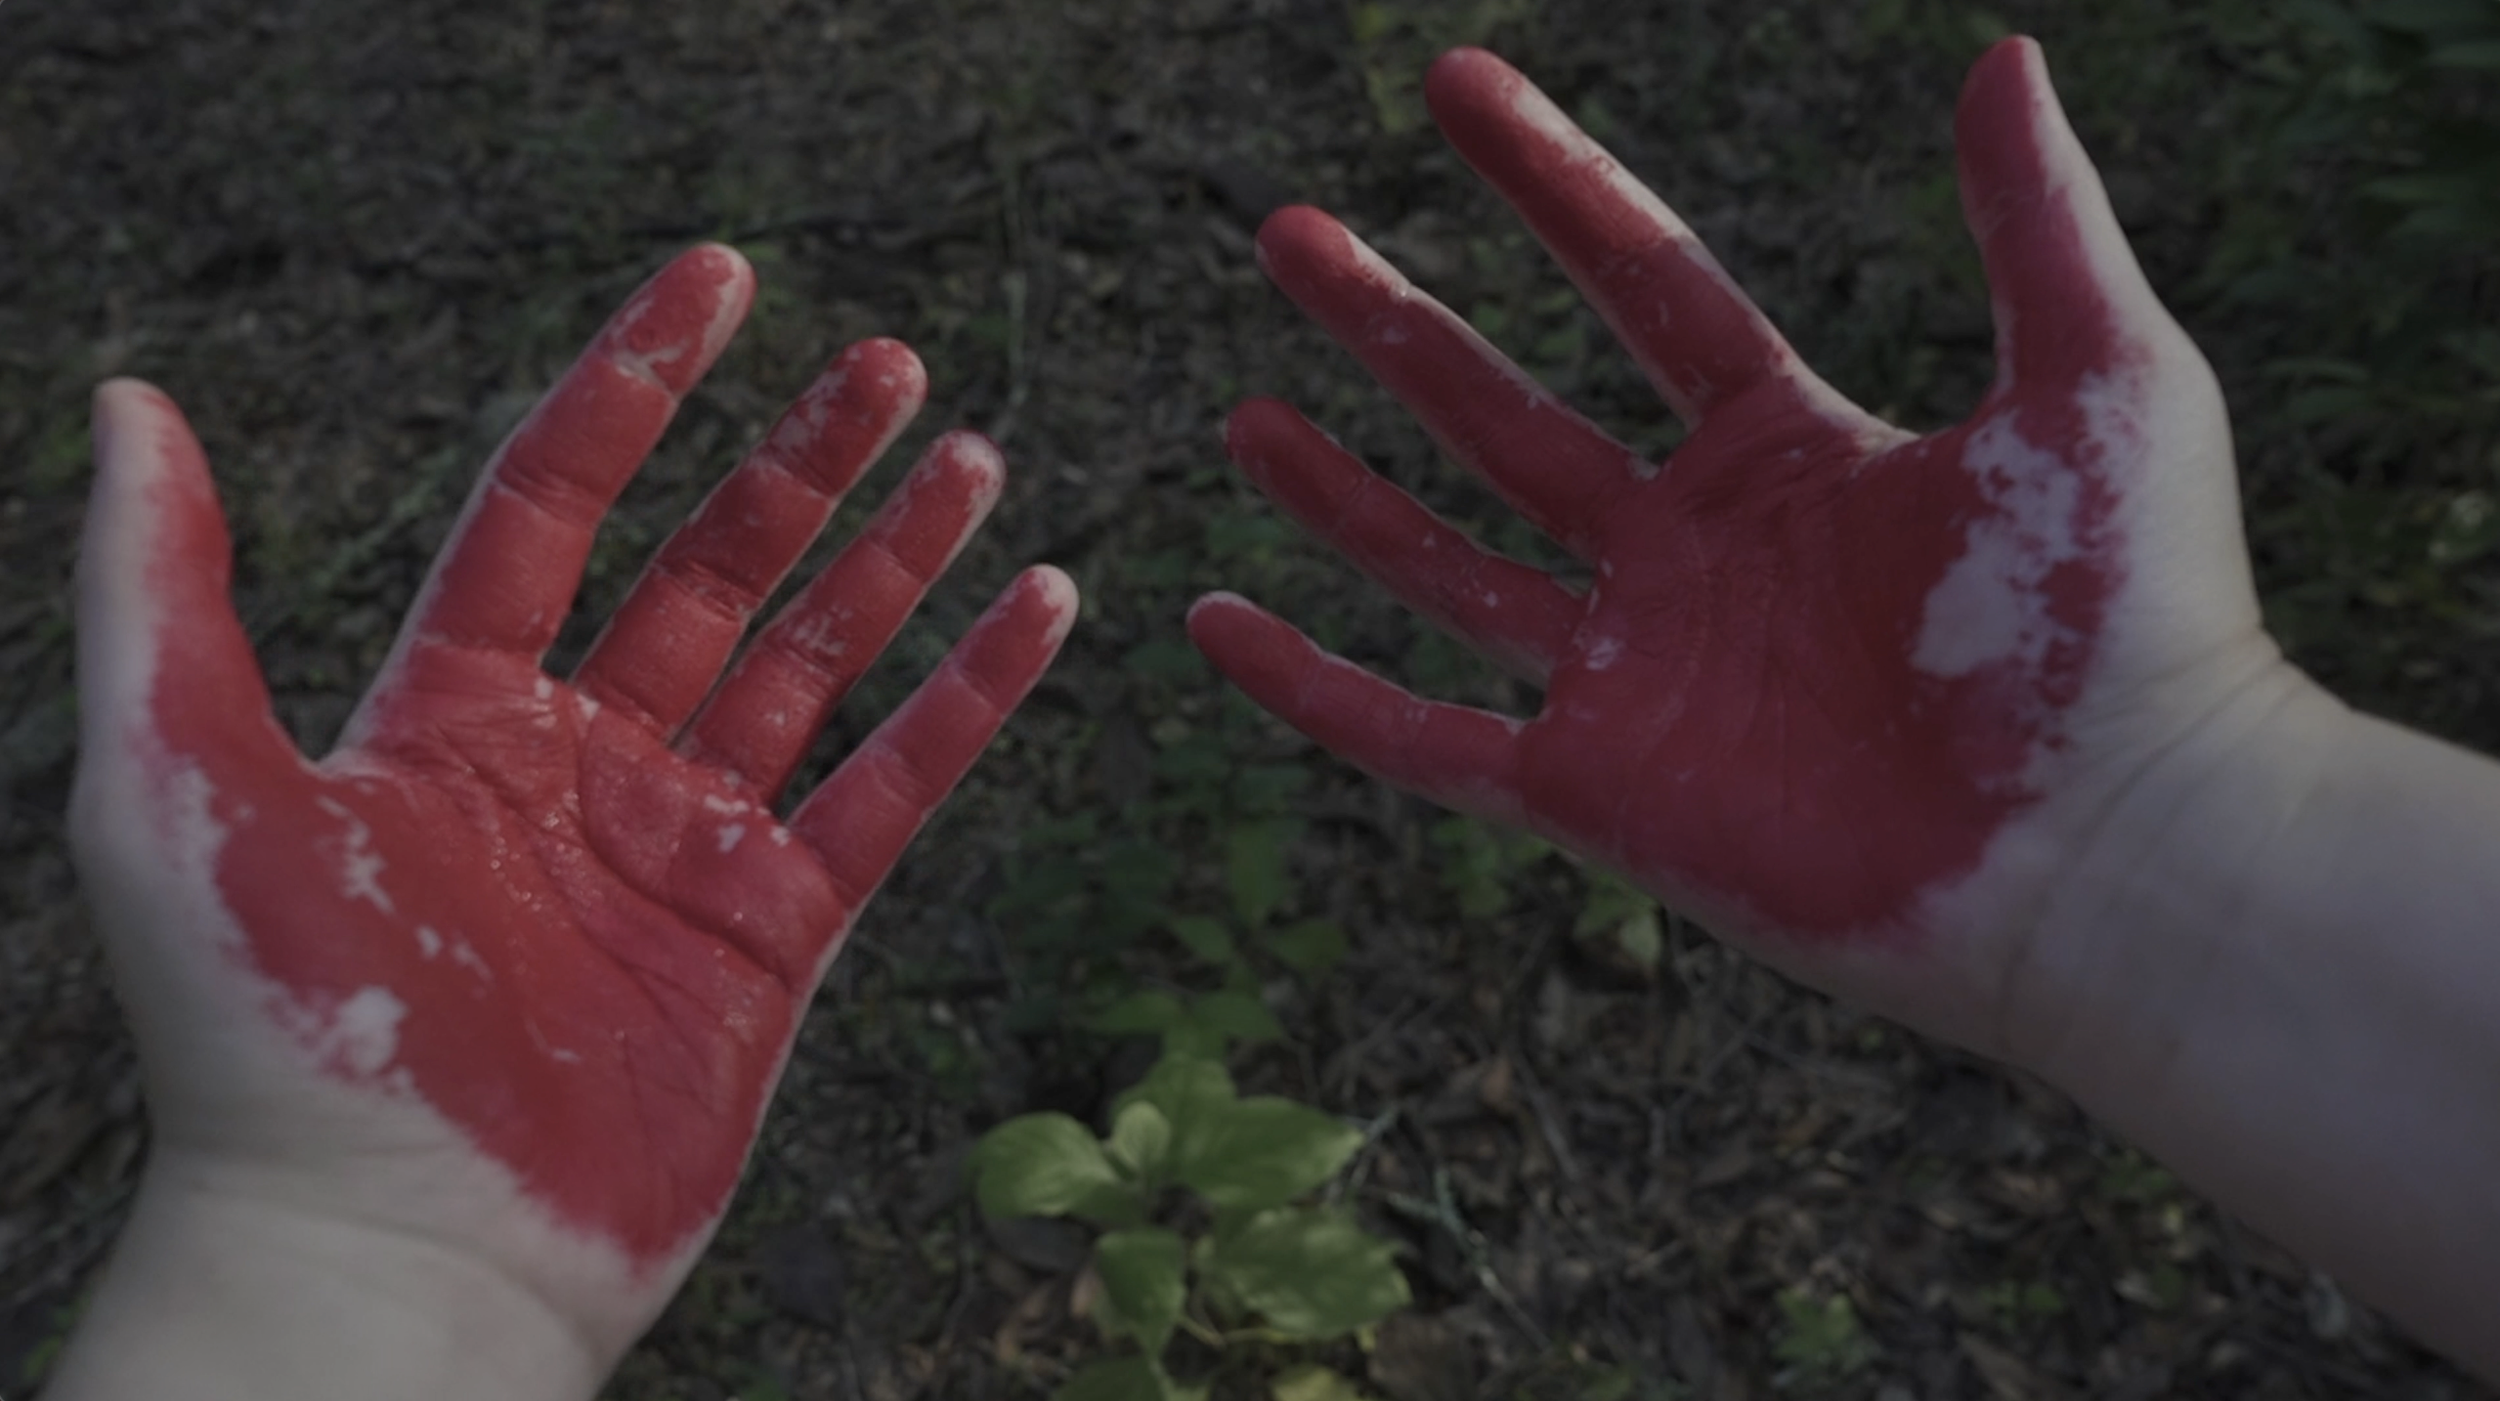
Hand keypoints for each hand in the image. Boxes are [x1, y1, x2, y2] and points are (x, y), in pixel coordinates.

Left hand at [66, 245, 1074, 1378]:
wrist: (398, 1251)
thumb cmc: (278, 1039)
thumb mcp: (180, 792)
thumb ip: (165, 596)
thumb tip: (135, 406)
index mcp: (451, 710)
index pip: (558, 500)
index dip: (638, 381)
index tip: (724, 276)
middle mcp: (578, 759)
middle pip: (712, 565)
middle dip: (801, 459)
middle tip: (891, 360)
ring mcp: (685, 843)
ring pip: (816, 661)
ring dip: (898, 556)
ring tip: (975, 454)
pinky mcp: (775, 932)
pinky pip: (896, 787)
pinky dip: (972, 695)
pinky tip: (1041, 606)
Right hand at [1189, 40, 2299, 1055]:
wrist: (2118, 852)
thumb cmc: (2134, 623)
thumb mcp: (2099, 381)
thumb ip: (2034, 222)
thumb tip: (2001, 55)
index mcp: (1796, 454)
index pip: (1640, 284)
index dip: (1548, 181)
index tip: (1451, 82)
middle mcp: (1695, 556)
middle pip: (1504, 412)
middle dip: (1394, 322)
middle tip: (1287, 234)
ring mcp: (1636, 676)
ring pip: (1443, 562)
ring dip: (1339, 488)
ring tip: (1242, 410)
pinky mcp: (1594, 793)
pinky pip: (1415, 735)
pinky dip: (1309, 686)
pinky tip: (1213, 622)